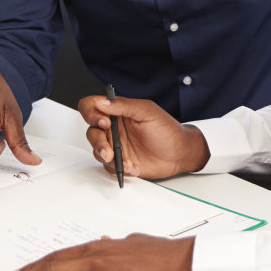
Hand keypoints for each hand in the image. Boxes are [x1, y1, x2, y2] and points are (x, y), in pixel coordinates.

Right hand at [76, 94, 208, 178]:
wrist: (179, 154)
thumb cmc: (167, 130)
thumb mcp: (148, 112)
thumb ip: (124, 106)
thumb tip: (103, 102)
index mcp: (118, 112)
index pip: (92, 106)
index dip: (91, 113)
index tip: (103, 121)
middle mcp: (113, 128)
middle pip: (91, 132)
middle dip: (98, 142)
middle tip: (109, 149)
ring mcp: (115, 145)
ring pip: (97, 151)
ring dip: (108, 157)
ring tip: (124, 161)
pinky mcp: (119, 162)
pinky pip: (109, 166)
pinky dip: (120, 168)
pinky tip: (133, 166)